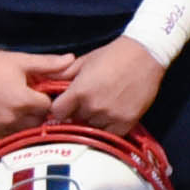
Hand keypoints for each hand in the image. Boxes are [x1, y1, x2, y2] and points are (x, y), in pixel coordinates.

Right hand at [0, 44, 54, 144]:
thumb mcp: (21, 61)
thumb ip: (48, 64)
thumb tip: (71, 60)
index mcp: (22, 100)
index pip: (48, 108)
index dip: (47, 100)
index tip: (41, 95)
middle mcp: (11, 117)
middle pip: (38, 123)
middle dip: (37, 113)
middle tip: (29, 102)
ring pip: (23, 133)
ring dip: (24, 124)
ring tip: (17, 110)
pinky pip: (6, 139)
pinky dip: (9, 132)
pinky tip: (5, 118)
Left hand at [44, 38, 166, 132]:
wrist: (145, 55)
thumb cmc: (113, 55)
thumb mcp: (84, 61)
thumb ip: (63, 74)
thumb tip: (44, 81)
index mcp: (80, 91)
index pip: (57, 112)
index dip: (59, 109)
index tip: (64, 106)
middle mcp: (93, 106)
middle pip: (75, 120)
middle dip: (77, 113)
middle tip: (87, 103)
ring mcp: (110, 116)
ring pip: (92, 128)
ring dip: (93, 121)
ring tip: (102, 107)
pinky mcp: (126, 122)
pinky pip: (109, 134)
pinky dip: (108, 128)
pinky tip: (111, 115)